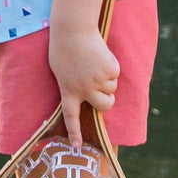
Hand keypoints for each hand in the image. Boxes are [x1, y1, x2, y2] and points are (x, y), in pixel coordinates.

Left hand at [48, 25, 119, 149]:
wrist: (73, 30)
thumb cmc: (63, 47)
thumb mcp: (61, 71)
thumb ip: (72, 85)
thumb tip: (88, 93)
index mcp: (69, 91)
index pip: (71, 117)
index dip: (74, 132)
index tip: (77, 147)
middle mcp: (84, 90)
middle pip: (105, 105)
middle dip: (108, 99)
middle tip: (104, 90)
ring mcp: (97, 80)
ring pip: (112, 87)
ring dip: (108, 77)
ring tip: (94, 62)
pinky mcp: (109, 69)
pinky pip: (115, 72)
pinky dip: (111, 64)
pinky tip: (100, 55)